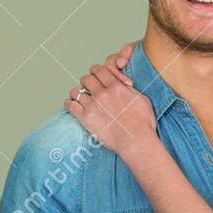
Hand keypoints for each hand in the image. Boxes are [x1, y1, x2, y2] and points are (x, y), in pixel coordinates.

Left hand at [65, 47, 156, 161]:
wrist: (136, 141)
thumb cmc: (143, 124)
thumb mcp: (141, 99)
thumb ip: (128, 90)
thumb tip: (123, 85)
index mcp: (116, 87)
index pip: (99, 70)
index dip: (97, 71)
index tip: (97, 75)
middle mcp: (102, 94)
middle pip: (86, 78)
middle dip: (87, 81)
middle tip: (89, 87)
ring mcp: (93, 106)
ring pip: (76, 91)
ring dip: (78, 93)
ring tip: (81, 97)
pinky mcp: (86, 119)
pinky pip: (70, 106)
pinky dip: (69, 104)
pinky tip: (72, 105)